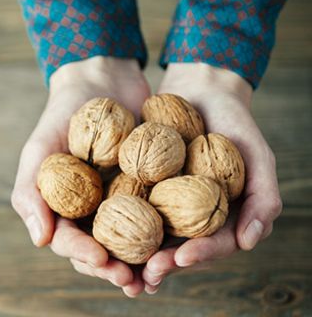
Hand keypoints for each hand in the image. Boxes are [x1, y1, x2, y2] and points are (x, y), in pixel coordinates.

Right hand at [11, 56, 150, 295]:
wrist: (101, 81)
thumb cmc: (61, 114)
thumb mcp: (38, 148)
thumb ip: (30, 192)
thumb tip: (41, 241)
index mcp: (62, 209)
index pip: (68, 241)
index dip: (83, 254)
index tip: (101, 260)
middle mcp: (90, 213)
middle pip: (101, 251)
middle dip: (114, 269)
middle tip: (132, 281)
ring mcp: (120, 203)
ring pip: (130, 242)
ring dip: (142, 264)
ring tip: (157, 275)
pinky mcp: (149, 191)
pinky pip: (157, 217)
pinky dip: (166, 235)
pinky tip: (180, 247)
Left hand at [141, 63, 281, 294]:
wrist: (200, 91)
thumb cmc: (235, 122)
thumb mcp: (257, 155)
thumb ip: (263, 197)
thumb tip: (250, 244)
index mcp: (226, 218)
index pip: (215, 244)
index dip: (200, 254)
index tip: (182, 258)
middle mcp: (195, 218)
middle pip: (180, 249)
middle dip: (164, 264)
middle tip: (147, 273)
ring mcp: (168, 206)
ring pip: (153, 237)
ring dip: (138, 255)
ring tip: (120, 265)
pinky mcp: (143, 190)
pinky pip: (131, 211)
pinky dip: (119, 225)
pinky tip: (102, 234)